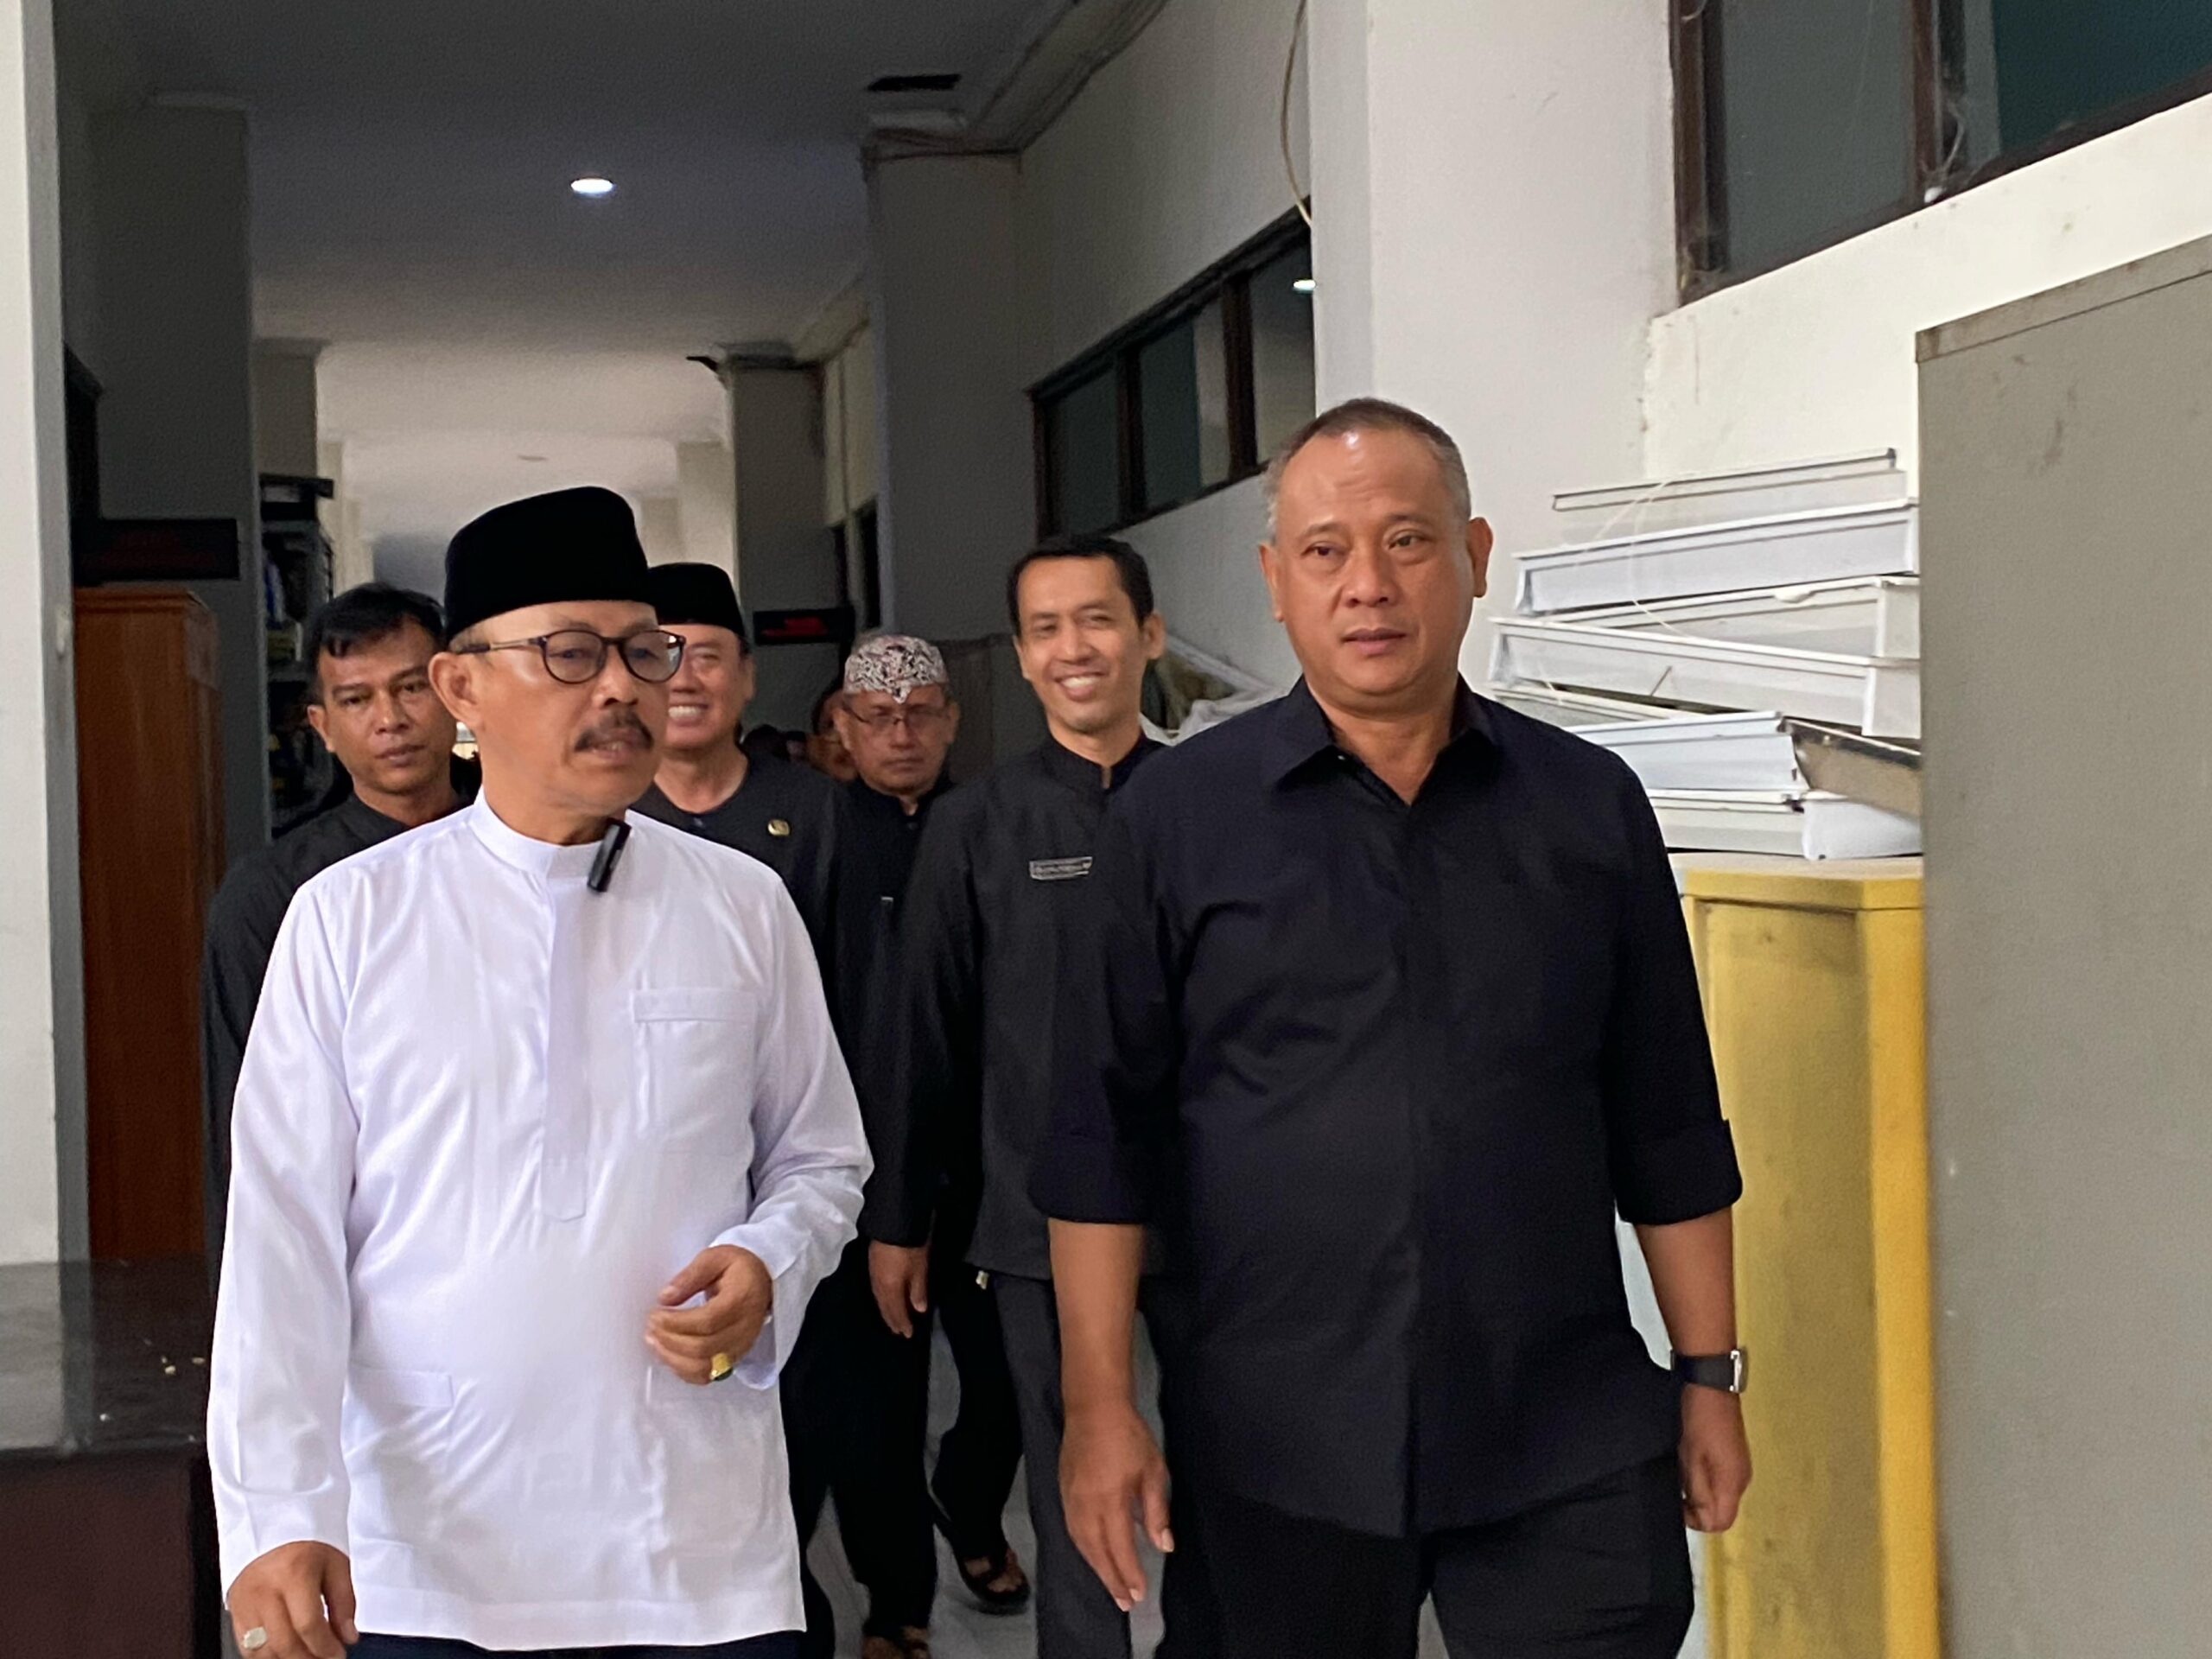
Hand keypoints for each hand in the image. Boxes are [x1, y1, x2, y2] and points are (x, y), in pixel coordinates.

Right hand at [228, 1541, 356, 1658]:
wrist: (273, 1527)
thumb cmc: (306, 1543)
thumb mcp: (336, 1564)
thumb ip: (344, 1603)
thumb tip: (348, 1636)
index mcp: (293, 1572)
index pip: (308, 1624)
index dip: (325, 1647)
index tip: (338, 1654)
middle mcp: (264, 1590)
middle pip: (283, 1643)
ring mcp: (245, 1602)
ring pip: (262, 1651)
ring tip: (308, 1657)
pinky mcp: (234, 1611)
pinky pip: (246, 1647)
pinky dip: (267, 1657)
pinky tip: (285, 1653)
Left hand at [647, 1245, 773, 1383]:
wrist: (761, 1282)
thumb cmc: (738, 1269)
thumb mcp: (715, 1257)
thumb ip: (690, 1276)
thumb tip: (665, 1297)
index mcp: (742, 1299)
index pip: (708, 1320)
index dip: (677, 1322)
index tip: (656, 1314)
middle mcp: (744, 1328)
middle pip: (703, 1347)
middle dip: (670, 1340)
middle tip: (652, 1327)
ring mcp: (740, 1347)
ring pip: (704, 1367)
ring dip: (673, 1358)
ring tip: (655, 1342)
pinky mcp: (733, 1359)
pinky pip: (706, 1376)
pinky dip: (683, 1371)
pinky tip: (669, 1355)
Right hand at [868, 1240, 930, 1336]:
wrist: (894, 1219)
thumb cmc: (911, 1246)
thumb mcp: (920, 1268)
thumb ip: (918, 1290)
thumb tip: (918, 1310)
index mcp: (890, 1288)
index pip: (896, 1311)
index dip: (902, 1323)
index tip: (907, 1334)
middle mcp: (878, 1283)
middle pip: (885, 1306)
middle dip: (892, 1319)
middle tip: (898, 1331)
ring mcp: (873, 1272)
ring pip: (879, 1298)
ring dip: (886, 1309)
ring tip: (892, 1318)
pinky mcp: (872, 1262)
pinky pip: (876, 1288)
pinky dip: (881, 1297)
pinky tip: (885, 1296)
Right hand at [1061, 1402, 1171, 1612]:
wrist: (1093, 1406)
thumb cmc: (1130, 1436)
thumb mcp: (1153, 1470)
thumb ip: (1156, 1511)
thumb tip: (1163, 1546)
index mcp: (1111, 1501)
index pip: (1120, 1548)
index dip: (1130, 1574)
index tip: (1139, 1594)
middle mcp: (1086, 1506)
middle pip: (1097, 1553)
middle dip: (1112, 1580)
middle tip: (1125, 1603)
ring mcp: (1071, 1500)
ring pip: (1081, 1545)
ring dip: (1096, 1568)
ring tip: (1111, 1586)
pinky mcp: (1063, 1492)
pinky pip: (1072, 1531)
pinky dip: (1083, 1550)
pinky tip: (1092, 1555)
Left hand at [1679, 1385, 1751, 1531]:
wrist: (1710, 1384)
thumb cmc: (1699, 1418)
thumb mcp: (1691, 1457)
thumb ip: (1697, 1490)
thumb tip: (1700, 1515)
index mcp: (1733, 1482)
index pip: (1721, 1522)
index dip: (1697, 1521)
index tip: (1677, 1507)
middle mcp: (1741, 1478)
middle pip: (1721, 1509)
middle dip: (1697, 1506)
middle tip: (1675, 1488)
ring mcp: (1739, 1465)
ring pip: (1719, 1493)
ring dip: (1699, 1490)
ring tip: (1679, 1472)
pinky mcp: (1733, 1454)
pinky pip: (1719, 1477)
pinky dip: (1704, 1476)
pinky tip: (1688, 1461)